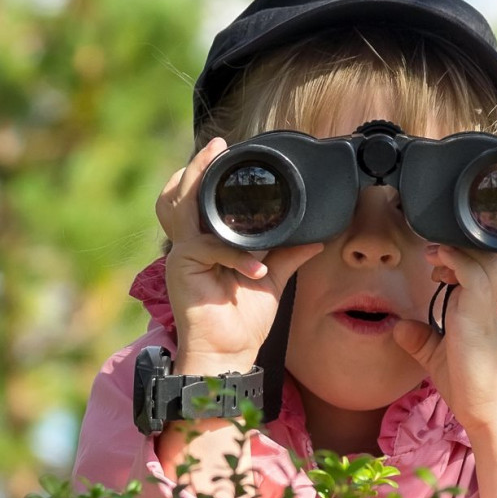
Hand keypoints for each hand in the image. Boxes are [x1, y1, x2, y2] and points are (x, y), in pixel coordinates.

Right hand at [155, 136, 325, 373]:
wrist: (229, 353)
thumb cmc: (244, 320)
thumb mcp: (273, 278)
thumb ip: (288, 254)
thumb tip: (317, 237)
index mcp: (207, 243)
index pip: (200, 201)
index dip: (207, 174)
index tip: (227, 151)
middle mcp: (190, 244)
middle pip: (179, 194)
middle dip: (195, 166)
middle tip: (216, 145)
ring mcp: (182, 254)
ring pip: (180, 205)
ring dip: (196, 180)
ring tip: (213, 158)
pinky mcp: (182, 266)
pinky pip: (209, 248)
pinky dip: (235, 255)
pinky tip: (255, 270)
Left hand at [390, 242, 496, 430]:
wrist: (488, 411)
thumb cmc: (468, 386)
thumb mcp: (437, 358)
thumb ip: (421, 340)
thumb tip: (399, 326)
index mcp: (474, 310)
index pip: (472, 271)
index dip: (454, 259)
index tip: (433, 262)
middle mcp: (482, 304)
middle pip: (483, 259)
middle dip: (462, 247)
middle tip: (435, 251)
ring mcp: (482, 308)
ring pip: (481, 260)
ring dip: (456, 250)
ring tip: (433, 251)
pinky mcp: (478, 315)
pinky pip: (472, 276)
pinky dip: (455, 260)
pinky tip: (438, 255)